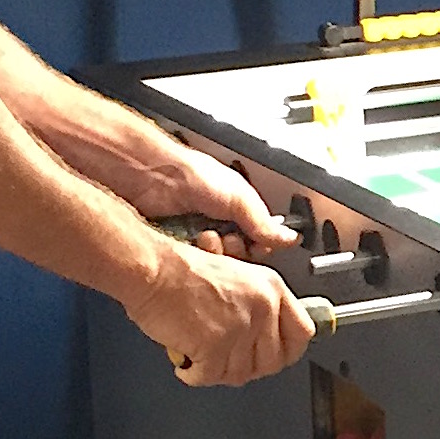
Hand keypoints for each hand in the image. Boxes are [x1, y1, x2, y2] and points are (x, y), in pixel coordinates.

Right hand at [127, 241, 315, 386]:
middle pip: (272, 361)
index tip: (277, 357)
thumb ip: (257, 305)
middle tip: (230, 362)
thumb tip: (266, 337)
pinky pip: (211, 377)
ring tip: (204, 358)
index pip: (302, 333)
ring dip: (219, 371)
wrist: (154, 270)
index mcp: (270, 288)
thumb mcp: (237, 276)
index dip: (289, 351)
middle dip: (249, 367)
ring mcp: (240, 329)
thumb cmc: (182, 270)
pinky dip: (195, 374)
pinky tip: (187, 362)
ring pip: (241, 373)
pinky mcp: (215, 346)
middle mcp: (261, 308)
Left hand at [137, 147, 298, 250]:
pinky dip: (193, 260)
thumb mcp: (239, 196)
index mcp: (236, 211)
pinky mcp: (176, 248)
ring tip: (205, 238)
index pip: (258, 242)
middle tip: (227, 240)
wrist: (150, 176)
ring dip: (213, 255)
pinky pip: (192, 265)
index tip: (255, 249)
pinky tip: (191, 247)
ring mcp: (196, 238)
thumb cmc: (191, 173)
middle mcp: (217, 225)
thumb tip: (289, 238)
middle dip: (234, 253)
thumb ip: (263, 221)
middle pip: (237, 258)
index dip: (258, 249)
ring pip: (215, 265)